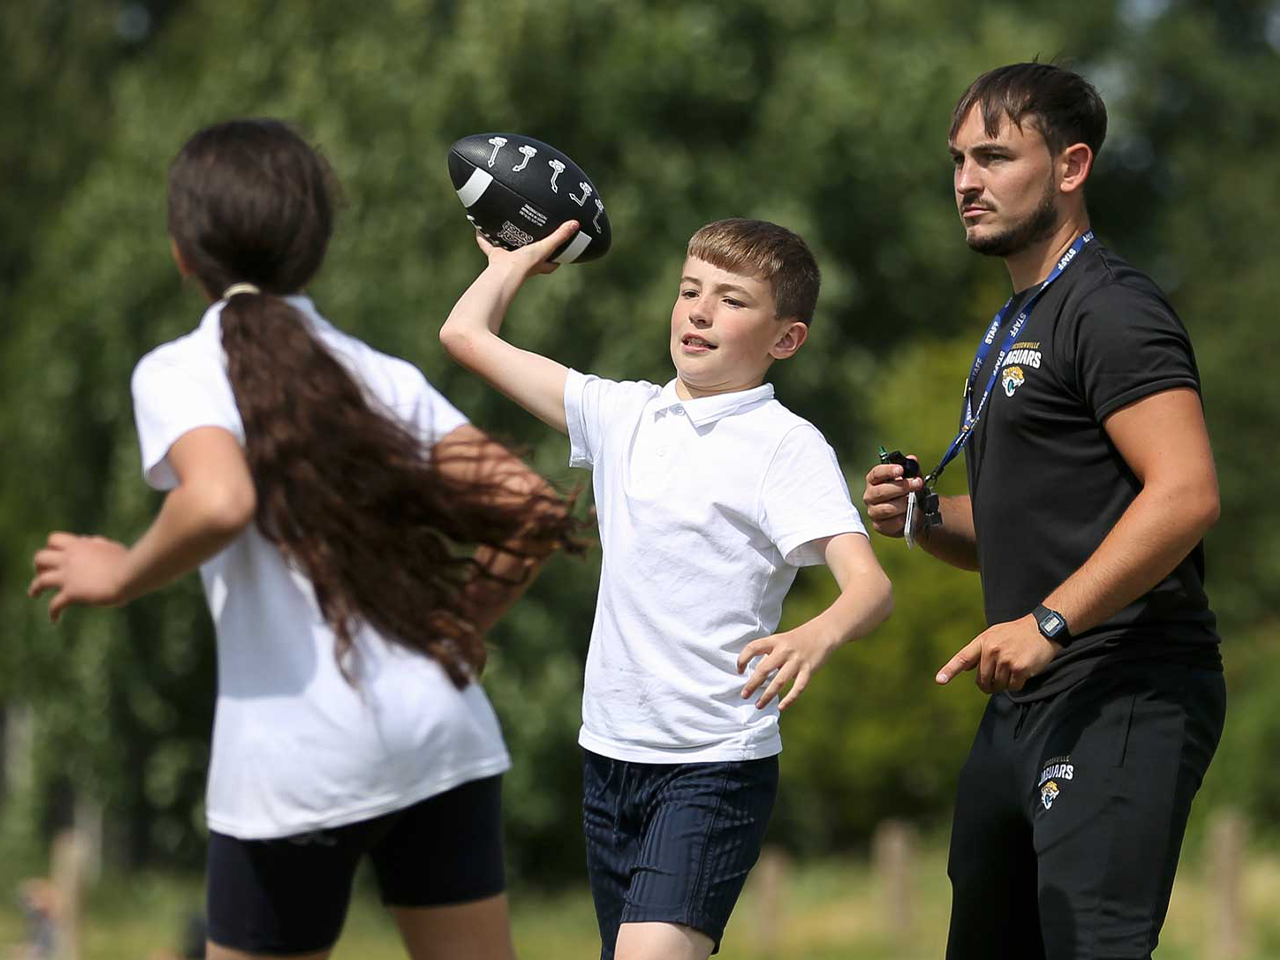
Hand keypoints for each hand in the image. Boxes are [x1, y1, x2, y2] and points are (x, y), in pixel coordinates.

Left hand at [28, 533, 129, 622]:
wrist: (130, 574)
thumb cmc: (128, 561)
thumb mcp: (112, 547)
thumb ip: (99, 544)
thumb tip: (93, 542)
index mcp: (79, 545)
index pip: (54, 540)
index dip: (52, 547)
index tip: (57, 555)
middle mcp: (69, 559)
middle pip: (40, 557)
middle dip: (40, 566)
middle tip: (44, 573)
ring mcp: (68, 576)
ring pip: (40, 581)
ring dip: (35, 588)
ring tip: (34, 594)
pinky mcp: (72, 593)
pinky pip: (55, 605)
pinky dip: (53, 613)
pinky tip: (55, 620)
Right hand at [474, 220, 579, 278]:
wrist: (505, 271)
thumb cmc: (526, 264)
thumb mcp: (546, 247)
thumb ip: (559, 236)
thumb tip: (575, 224)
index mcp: (537, 263)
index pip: (551, 263)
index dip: (556, 258)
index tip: (559, 249)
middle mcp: (523, 262)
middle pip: (530, 255)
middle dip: (530, 247)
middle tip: (531, 234)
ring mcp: (509, 259)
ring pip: (508, 249)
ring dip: (506, 240)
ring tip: (506, 226)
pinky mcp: (495, 256)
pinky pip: (488, 245)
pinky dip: (483, 237)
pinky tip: (480, 227)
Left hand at [737, 625, 838, 710]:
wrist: (823, 632)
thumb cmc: (797, 639)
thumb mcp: (781, 641)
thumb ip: (769, 655)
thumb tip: (756, 675)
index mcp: (775, 640)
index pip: (753, 648)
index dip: (743, 659)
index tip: (739, 670)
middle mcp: (784, 650)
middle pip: (764, 669)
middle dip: (752, 684)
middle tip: (744, 695)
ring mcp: (797, 660)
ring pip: (779, 682)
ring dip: (767, 695)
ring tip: (758, 705)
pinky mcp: (809, 670)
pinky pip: (798, 688)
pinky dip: (789, 699)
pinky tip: (781, 707)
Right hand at [862, 456, 924, 537]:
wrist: (915, 512)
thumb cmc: (909, 492)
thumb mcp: (912, 478)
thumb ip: (912, 469)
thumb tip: (912, 459)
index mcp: (874, 480)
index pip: (876, 474)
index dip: (888, 471)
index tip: (901, 470)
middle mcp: (870, 495)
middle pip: (881, 491)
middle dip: (901, 487)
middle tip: (917, 484)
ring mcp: (873, 511)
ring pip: (886, 509)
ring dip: (903, 504)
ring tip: (914, 502)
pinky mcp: (879, 525)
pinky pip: (888, 524)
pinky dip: (901, 520)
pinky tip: (909, 516)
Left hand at [935, 614, 1059, 693]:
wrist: (1043, 629)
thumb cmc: (1016, 634)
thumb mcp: (994, 635)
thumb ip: (978, 651)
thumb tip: (965, 668)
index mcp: (983, 642)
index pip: (962, 658)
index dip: (949, 670)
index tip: (939, 680)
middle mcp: (992, 650)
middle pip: (982, 681)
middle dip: (989, 683)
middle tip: (999, 675)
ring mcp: (1006, 660)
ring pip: (998, 686)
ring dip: (1005, 683)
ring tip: (1014, 668)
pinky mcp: (1020, 668)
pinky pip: (1013, 687)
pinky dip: (1018, 684)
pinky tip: (1023, 672)